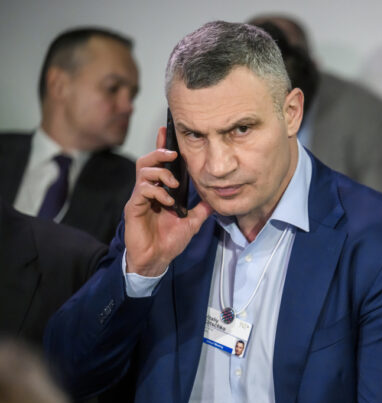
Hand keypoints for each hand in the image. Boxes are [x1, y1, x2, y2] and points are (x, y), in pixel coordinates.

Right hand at [124, 127, 212, 275]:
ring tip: (173, 184)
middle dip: (160, 152)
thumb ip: (201, 209)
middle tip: (174, 154)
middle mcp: (148, 191)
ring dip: (161, 172)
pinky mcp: (134, 207)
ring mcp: (140, 198)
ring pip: (143, 171)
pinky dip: (157, 192)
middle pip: (147, 161)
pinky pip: (142, 190)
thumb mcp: (192, 223)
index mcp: (161, 191)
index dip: (162, 147)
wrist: (156, 259)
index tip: (167, 131)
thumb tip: (214, 198)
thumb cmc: (169, 241)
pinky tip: (167, 201)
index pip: (160, 164)